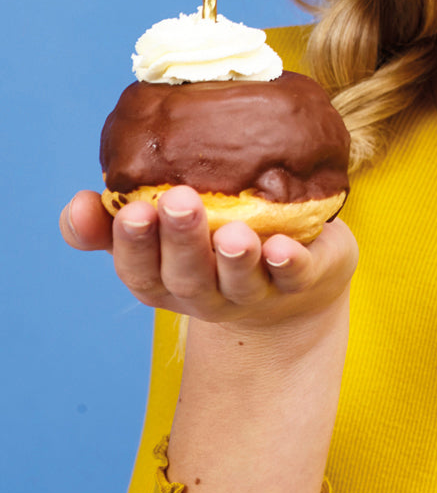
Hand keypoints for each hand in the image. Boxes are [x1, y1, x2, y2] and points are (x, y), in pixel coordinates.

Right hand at [60, 187, 357, 334]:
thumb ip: (116, 217)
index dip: (130, 244)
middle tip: (176, 201)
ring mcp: (254, 292)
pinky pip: (294, 276)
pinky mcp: (302, 280)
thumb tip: (77, 203)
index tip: (130, 210)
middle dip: (179, 240)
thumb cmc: (216, 243)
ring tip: (233, 234)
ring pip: (238, 281)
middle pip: (185, 275)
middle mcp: (206, 292)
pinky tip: (282, 248)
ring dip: (233, 258)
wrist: (294, 289)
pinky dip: (288, 264)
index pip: (138, 269)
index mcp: (166, 278)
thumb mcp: (164, 233)